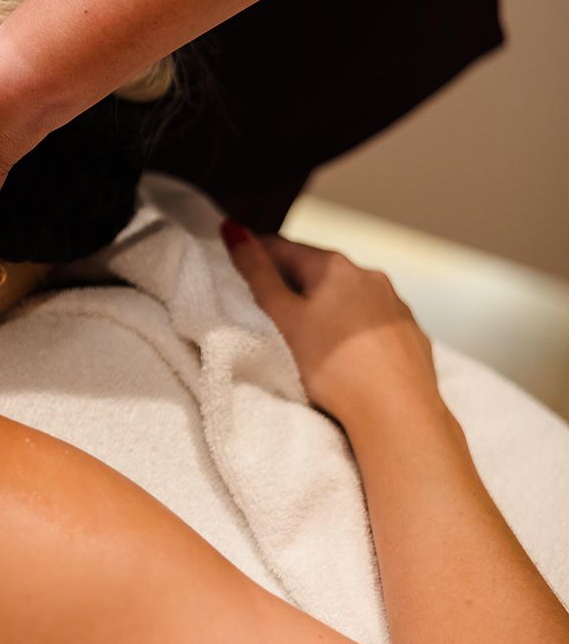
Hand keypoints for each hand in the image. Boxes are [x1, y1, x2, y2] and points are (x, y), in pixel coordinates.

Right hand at [222, 223, 438, 423]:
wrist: (397, 413)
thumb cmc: (335, 367)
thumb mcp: (282, 317)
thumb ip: (256, 272)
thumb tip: (234, 230)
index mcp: (335, 267)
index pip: (283, 247)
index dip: (255, 254)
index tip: (238, 266)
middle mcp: (370, 276)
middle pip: (318, 270)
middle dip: (291, 281)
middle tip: (266, 306)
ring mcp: (395, 306)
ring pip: (348, 295)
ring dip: (325, 304)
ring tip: (305, 334)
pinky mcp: (410, 334)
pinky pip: (372, 321)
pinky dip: (352, 327)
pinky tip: (344, 352)